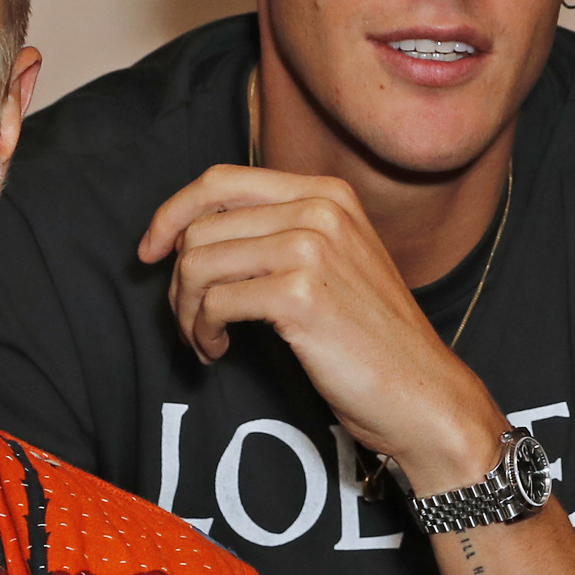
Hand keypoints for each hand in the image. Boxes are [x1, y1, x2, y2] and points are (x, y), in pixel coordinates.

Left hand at [139, 163, 507, 493]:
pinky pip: (215, 303)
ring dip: (187, 311)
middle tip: (191, 322)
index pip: (221, 181)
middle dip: (179, 280)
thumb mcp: (335, 264)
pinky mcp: (301, 296)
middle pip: (201, 227)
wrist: (424, 393)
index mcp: (327, 193)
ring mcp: (312, 248)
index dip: (172, 214)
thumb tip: (193, 237)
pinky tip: (221, 350)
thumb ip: (280, 235)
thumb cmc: (373, 341)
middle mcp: (320, 209)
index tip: (151, 253)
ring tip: (206, 340)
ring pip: (199, 263)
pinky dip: (203, 331)